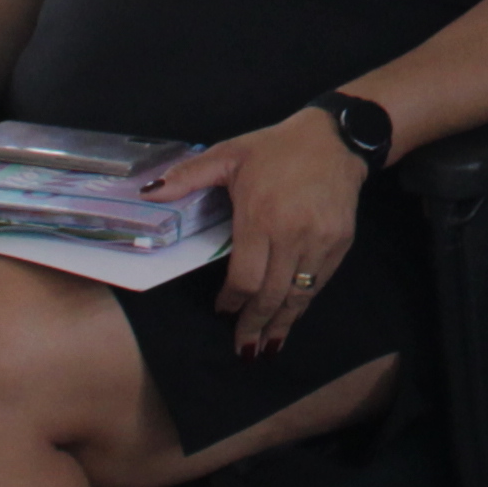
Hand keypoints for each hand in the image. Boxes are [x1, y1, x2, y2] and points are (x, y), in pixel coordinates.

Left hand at [185, 106, 366, 357]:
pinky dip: (303, 303)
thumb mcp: (228, 154)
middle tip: (243, 349)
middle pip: (271, 295)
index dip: (232, 301)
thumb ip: (187, 176)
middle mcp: (292, 235)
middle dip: (255, 325)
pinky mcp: (340, 243)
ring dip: (281, 324)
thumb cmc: (275, 148)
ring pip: (298, 295)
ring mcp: (320, 242)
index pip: (245, 277)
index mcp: (261, 217)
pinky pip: (319, 283)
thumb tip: (147, 193)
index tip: (223, 312)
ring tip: (267, 347)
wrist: (335, 138)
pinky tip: (292, 316)